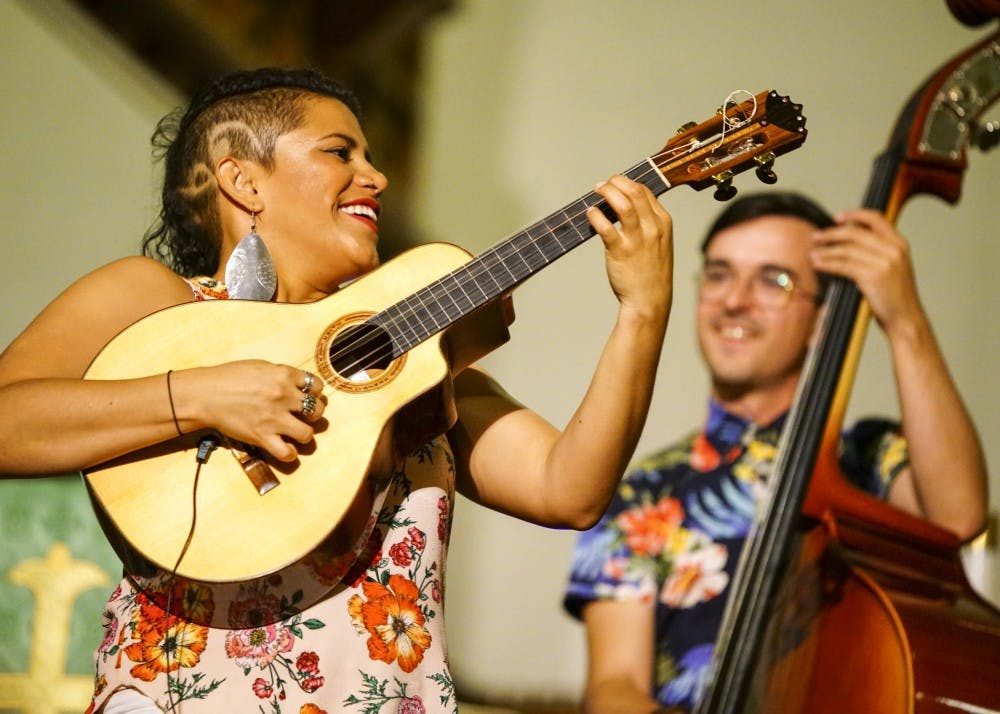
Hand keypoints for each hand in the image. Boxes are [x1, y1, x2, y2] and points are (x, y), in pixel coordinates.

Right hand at [170, 360, 325, 461]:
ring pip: (307, 434)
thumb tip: (298, 384)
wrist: (205, 394)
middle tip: (302, 415)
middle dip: (313, 414)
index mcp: (284, 375)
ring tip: (295, 432)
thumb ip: (282, 375)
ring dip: (304, 434)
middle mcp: (283, 396)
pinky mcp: (262, 436)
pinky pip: (287, 453)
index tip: (307, 397)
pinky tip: (284, 447)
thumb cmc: (229, 377)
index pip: (317, 385)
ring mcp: (273, 418)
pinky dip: (289, 453)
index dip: (315, 393)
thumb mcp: (260, 366)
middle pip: (317, 410)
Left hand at [588, 175, 673, 321]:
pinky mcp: (621, 251)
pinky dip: (595, 215)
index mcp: (663, 223)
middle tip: (602, 184)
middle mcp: (652, 228)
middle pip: (635, 191)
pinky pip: (605, 226)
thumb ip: (647, 223)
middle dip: (616, 182)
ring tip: (596, 191)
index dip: (627, 182)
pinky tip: (589, 213)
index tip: (615, 183)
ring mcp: (637, 239)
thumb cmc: (651, 272)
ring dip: (606, 192)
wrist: (649, 300)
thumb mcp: (659, 242)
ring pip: (622, 204)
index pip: (645, 191)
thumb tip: (625, 206)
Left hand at [810, 208, 924, 335]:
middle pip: (855, 233)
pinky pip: (843, 266)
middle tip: (816, 237)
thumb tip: (847, 241)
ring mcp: (884, 262)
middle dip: (831, 233)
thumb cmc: (895, 296)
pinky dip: (828, 264)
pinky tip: (818, 265)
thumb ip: (878, 252)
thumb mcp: (894, 267)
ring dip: (825, 251)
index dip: (855, 215)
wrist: (905, 318)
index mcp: (899, 243)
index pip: (876, 218)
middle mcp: (893, 249)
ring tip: (812, 254)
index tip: (836, 218)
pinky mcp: (873, 276)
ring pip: (846, 250)